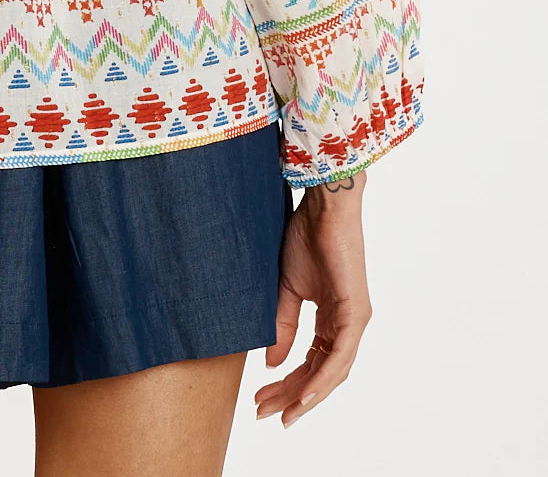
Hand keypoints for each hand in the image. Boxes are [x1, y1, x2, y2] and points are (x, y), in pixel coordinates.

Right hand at [255, 173, 371, 428]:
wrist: (322, 206)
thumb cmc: (305, 236)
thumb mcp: (286, 289)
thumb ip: (282, 326)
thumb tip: (272, 364)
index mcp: (331, 319)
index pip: (310, 362)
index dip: (288, 384)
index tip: (261, 399)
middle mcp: (346, 325)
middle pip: (320, 373)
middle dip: (291, 395)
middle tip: (264, 411)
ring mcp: (354, 320)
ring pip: (332, 372)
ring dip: (306, 395)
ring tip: (282, 412)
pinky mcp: (356, 313)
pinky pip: (340, 356)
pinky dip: (322, 379)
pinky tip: (304, 395)